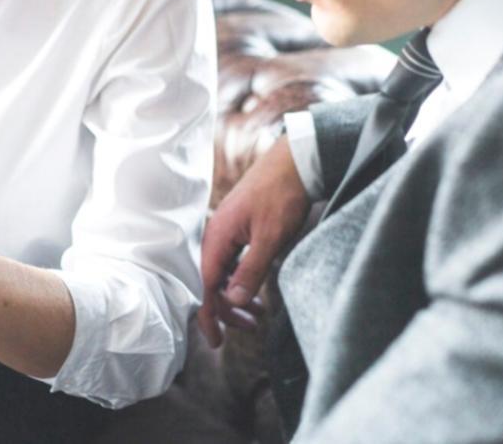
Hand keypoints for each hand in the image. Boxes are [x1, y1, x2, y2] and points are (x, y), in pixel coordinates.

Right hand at [198, 136, 310, 346]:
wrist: (296, 160)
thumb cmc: (282, 194)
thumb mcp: (270, 238)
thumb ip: (250, 271)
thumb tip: (233, 301)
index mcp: (218, 237)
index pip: (206, 286)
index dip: (210, 315)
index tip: (217, 341)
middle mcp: (217, 233)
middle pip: (213, 282)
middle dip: (228, 309)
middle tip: (251, 327)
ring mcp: (228, 229)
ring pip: (224, 271)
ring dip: (237, 295)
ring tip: (258, 315)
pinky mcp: (240, 225)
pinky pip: (234, 259)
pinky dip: (243, 278)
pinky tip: (256, 288)